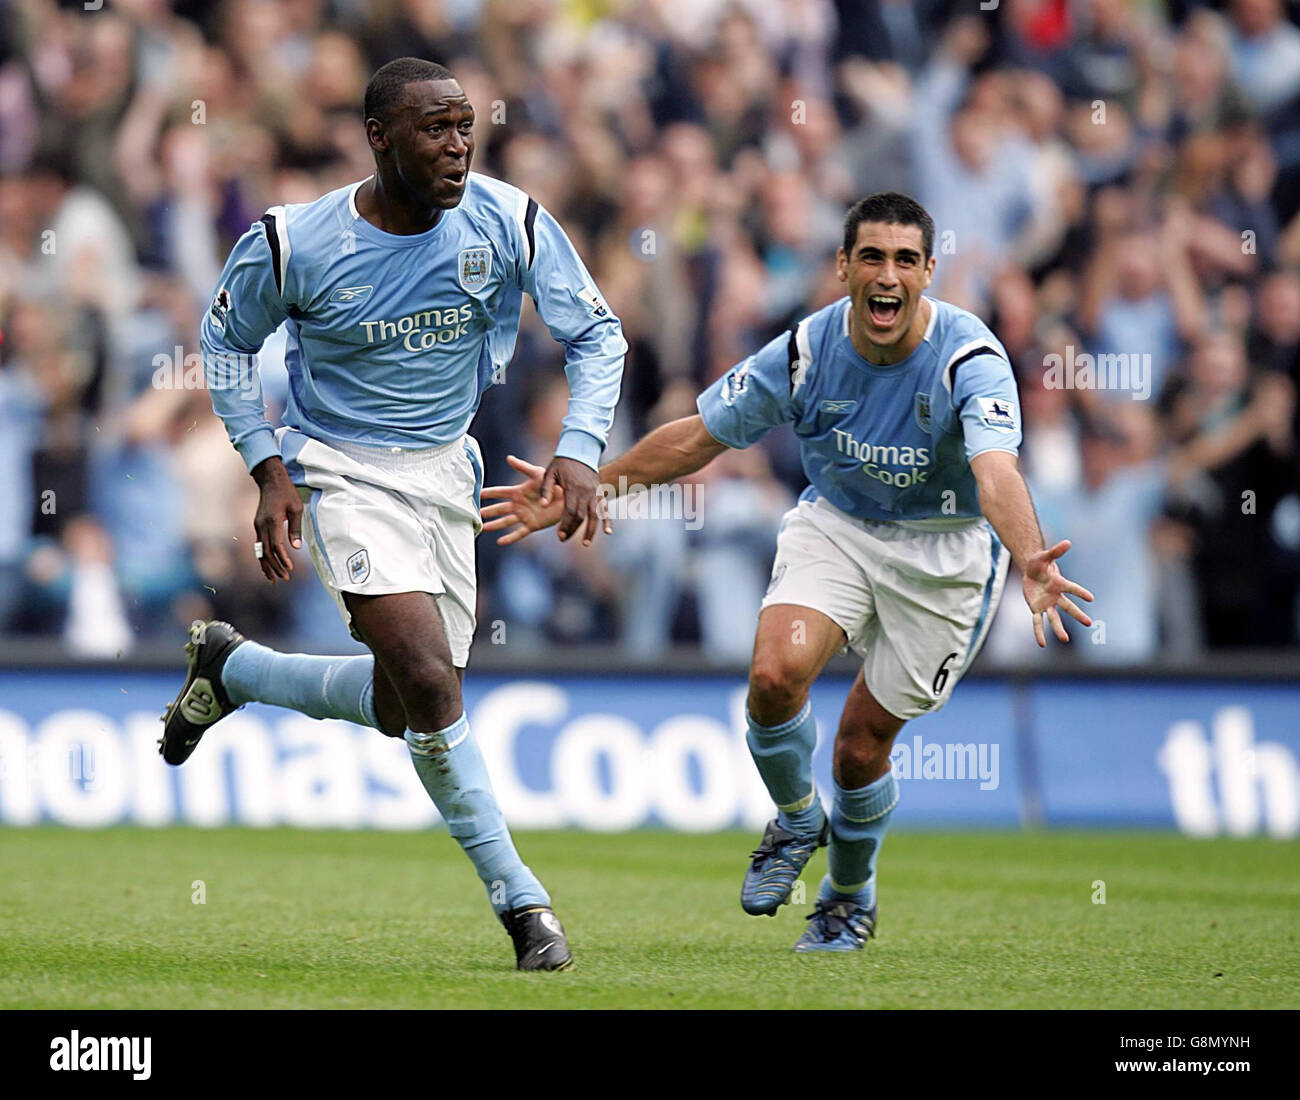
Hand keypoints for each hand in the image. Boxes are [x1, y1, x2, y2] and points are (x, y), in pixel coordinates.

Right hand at [250, 457, 301, 581]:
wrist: (270, 481)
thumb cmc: (286, 493)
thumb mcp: (296, 508)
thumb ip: (295, 528)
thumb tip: (296, 547)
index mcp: (272, 521)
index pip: (276, 545)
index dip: (283, 559)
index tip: (290, 568)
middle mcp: (261, 526)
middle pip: (266, 552)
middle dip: (276, 567)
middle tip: (286, 578)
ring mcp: (257, 527)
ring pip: (260, 551)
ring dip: (267, 566)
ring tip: (274, 580)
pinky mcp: (257, 527)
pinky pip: (259, 546)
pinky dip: (263, 558)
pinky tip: (267, 567)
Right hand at [481, 455, 568, 544]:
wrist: (568, 497)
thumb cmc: (554, 482)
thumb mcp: (537, 474)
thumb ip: (522, 467)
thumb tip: (508, 458)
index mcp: (518, 492)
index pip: (500, 493)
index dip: (489, 493)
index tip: (477, 493)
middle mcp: (519, 505)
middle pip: (499, 509)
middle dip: (488, 511)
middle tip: (475, 514)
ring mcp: (524, 515)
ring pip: (506, 521)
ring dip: (495, 525)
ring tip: (483, 528)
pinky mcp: (532, 525)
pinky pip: (519, 533)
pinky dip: (510, 537)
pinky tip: (500, 541)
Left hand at [540, 454, 609, 544]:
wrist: (580, 451)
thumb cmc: (561, 463)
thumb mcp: (549, 473)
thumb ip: (545, 490)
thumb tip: (543, 505)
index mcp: (573, 488)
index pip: (570, 511)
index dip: (565, 525)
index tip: (559, 536)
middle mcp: (586, 492)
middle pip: (582, 516)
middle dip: (573, 530)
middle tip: (563, 539)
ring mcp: (595, 493)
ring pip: (595, 516)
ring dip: (591, 531)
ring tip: (585, 544)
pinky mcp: (599, 493)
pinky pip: (605, 509)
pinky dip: (607, 520)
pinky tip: (607, 532)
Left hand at [1021, 539, 1093, 646]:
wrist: (1031, 571)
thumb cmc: (1040, 563)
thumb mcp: (1045, 556)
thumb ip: (1056, 551)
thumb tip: (1068, 542)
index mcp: (1060, 583)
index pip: (1072, 588)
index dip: (1080, 592)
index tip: (1091, 598)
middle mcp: (1056, 596)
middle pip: (1068, 607)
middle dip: (1078, 615)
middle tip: (1089, 623)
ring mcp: (1047, 604)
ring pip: (1054, 618)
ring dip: (1059, 629)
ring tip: (1065, 640)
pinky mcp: (1036, 608)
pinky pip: (1037, 622)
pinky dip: (1038, 632)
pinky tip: (1042, 643)